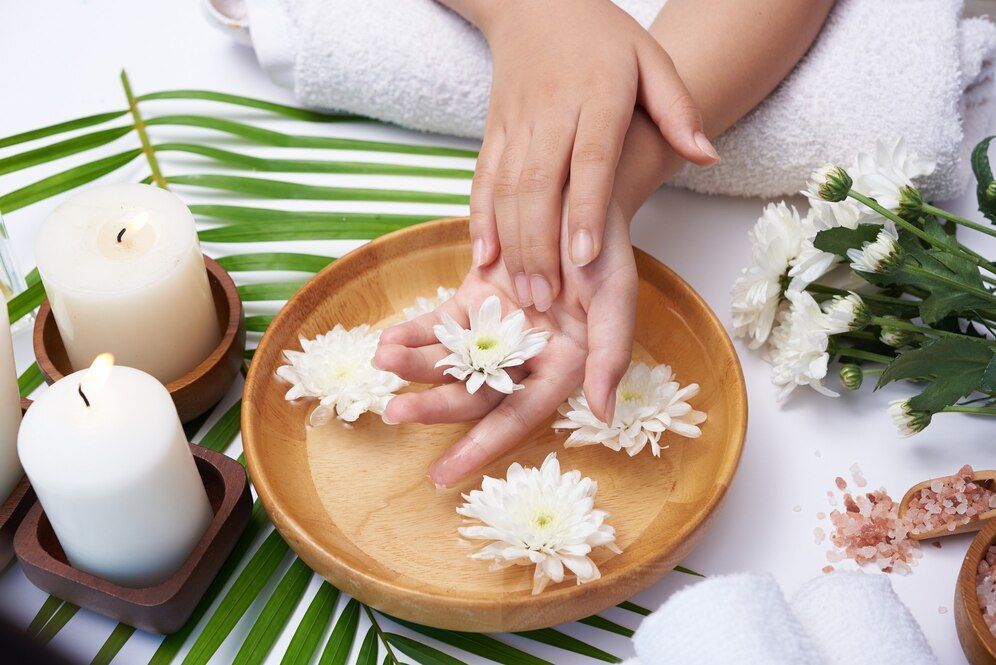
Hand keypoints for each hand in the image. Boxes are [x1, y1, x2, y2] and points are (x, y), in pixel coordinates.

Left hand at [375, 202, 637, 486]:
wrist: (576, 196)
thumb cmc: (603, 247)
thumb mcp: (617, 297)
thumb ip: (612, 356)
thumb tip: (605, 414)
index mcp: (561, 367)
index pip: (518, 417)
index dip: (482, 447)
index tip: (443, 476)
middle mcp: (524, 358)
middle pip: (474, 393)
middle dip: (433, 405)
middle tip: (395, 412)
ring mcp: (494, 330)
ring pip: (449, 360)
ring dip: (415, 365)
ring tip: (383, 361)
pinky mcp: (472, 301)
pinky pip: (438, 324)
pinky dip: (413, 333)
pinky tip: (386, 340)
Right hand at [465, 0, 716, 311]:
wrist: (537, 4)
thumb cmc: (602, 37)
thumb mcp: (652, 60)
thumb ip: (678, 109)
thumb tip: (706, 156)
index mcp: (597, 96)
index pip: (589, 160)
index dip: (584, 210)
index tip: (586, 258)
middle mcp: (551, 113)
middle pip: (539, 185)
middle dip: (540, 245)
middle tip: (547, 298)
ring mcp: (516, 123)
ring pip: (506, 190)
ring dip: (512, 243)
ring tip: (524, 291)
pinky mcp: (493, 132)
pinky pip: (482, 179)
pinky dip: (480, 219)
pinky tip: (485, 257)